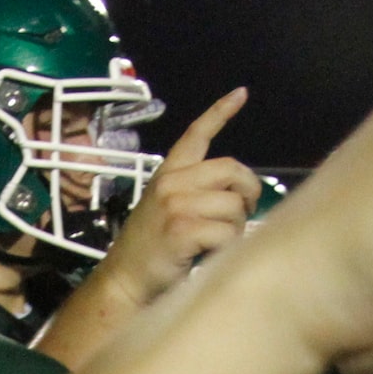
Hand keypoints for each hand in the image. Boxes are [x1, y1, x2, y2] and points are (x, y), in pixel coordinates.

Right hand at [97, 87, 260, 308]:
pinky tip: (211, 254)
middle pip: (232, 170)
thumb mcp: (165, 209)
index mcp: (168, 173)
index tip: (241, 93)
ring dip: (237, 227)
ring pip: (234, 205)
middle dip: (248, 192)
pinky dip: (228, 246)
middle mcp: (171, 183)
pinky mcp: (181, 230)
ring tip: (220, 241)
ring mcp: (175, 205)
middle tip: (243, 212)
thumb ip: (195, 192)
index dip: (220, 112)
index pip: (195, 135)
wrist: (124, 280)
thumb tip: (239, 193)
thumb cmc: (151, 250)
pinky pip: (226, 232)